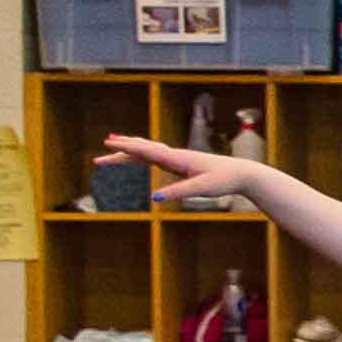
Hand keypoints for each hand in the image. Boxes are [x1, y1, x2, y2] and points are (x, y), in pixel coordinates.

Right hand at [103, 131, 273, 208]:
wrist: (242, 174)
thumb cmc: (224, 180)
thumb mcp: (202, 189)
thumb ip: (178, 192)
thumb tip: (154, 198)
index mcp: (178, 158)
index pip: (148, 151)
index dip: (128, 147)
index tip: (109, 143)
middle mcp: (175, 155)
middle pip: (143, 149)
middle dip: (121, 151)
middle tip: (99, 154)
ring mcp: (177, 158)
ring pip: (148, 150)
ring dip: (129, 150)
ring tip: (110, 148)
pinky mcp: (181, 164)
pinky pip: (155, 157)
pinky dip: (142, 154)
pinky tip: (136, 157)